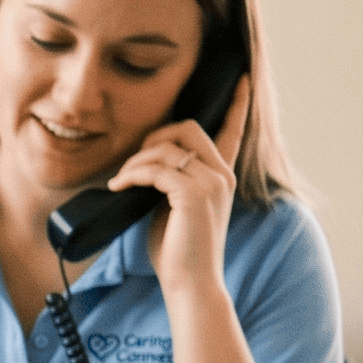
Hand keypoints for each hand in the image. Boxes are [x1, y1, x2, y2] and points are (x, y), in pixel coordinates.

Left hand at [111, 74, 249, 292]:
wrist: (190, 283)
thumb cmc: (177, 251)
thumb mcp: (173, 207)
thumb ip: (169, 181)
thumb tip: (144, 164)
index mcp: (221, 176)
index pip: (233, 131)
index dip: (237, 104)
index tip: (243, 79)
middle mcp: (222, 175)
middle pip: (188, 128)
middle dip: (155, 137)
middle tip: (133, 162)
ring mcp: (212, 183)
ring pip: (169, 147)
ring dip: (136, 161)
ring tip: (121, 181)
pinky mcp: (194, 194)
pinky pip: (157, 169)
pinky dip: (132, 174)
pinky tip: (119, 186)